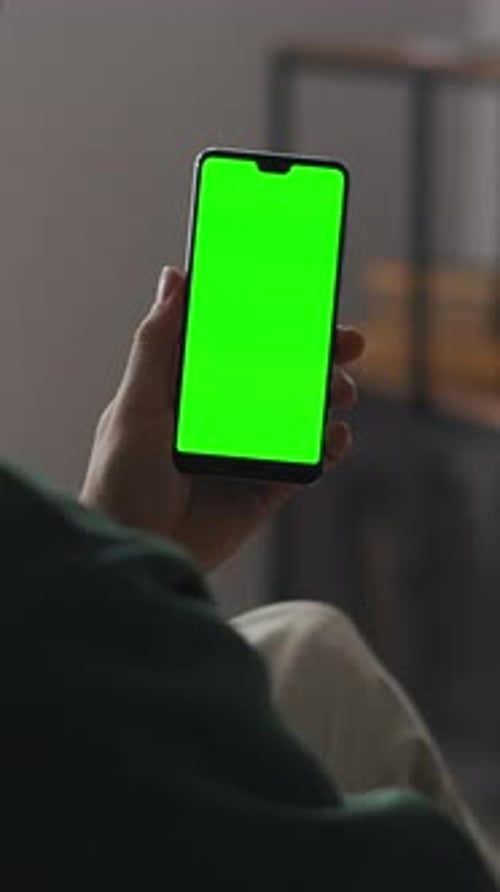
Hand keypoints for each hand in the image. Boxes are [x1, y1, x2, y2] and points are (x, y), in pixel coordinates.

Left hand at [80, 266, 365, 572]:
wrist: (137, 552)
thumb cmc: (120, 481)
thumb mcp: (135, 405)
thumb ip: (157, 345)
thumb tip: (174, 278)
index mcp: (189, 388)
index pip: (237, 342)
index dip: (270, 319)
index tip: (302, 295)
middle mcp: (222, 415)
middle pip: (278, 374)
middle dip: (315, 355)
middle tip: (347, 342)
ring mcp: (246, 450)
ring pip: (299, 412)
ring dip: (327, 395)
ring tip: (342, 390)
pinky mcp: (264, 488)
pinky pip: (306, 461)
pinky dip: (329, 446)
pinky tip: (337, 436)